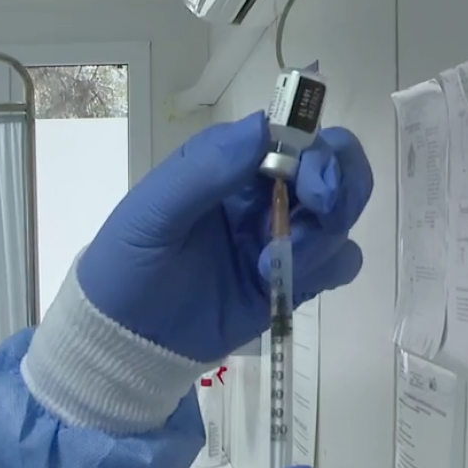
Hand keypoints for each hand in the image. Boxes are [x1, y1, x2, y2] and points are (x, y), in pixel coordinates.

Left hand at [78, 112, 373, 361]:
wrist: (127, 340)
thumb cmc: (129, 267)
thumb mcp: (153, 213)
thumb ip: (205, 169)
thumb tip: (264, 127)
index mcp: (229, 164)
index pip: (293, 135)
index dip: (315, 150)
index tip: (310, 182)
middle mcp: (264, 193)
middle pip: (333, 166)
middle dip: (339, 183)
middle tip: (319, 210)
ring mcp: (281, 236)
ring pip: (340, 214)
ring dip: (323, 233)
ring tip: (272, 263)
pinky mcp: (293, 278)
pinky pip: (341, 261)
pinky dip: (330, 266)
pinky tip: (284, 282)